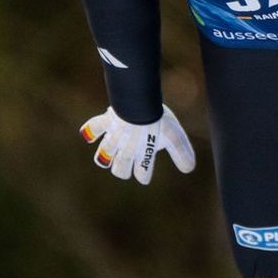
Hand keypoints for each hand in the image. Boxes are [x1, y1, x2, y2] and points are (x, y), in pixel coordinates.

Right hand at [79, 105, 196, 184]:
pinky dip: (90, 132)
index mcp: (143, 155)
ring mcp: (114, 137)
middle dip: (123, 170)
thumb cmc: (158, 119)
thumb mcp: (175, 137)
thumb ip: (182, 153)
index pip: (142, 174)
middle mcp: (126, 150)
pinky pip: (93, 129)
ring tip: (108, 157)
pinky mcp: (106, 123)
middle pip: (120, 170)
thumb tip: (189, 169)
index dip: (144, 175)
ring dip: (105, 157)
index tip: (145, 173)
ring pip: (104, 155)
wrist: (138, 102)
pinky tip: (88, 136)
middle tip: (127, 165)